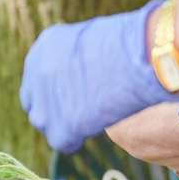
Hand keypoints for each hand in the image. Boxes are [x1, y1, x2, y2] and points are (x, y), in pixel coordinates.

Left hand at [21, 0, 178, 152]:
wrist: (144, 58)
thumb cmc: (132, 43)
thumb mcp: (91, 38)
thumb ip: (75, 54)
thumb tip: (80, 69)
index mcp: (45, 46)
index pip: (37, 76)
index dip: (54, 88)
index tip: (70, 94)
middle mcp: (38, 72)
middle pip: (35, 101)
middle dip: (52, 108)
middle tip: (74, 112)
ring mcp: (47, 100)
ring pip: (43, 122)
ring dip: (61, 124)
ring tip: (84, 121)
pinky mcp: (62, 125)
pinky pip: (60, 141)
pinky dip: (73, 140)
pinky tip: (86, 134)